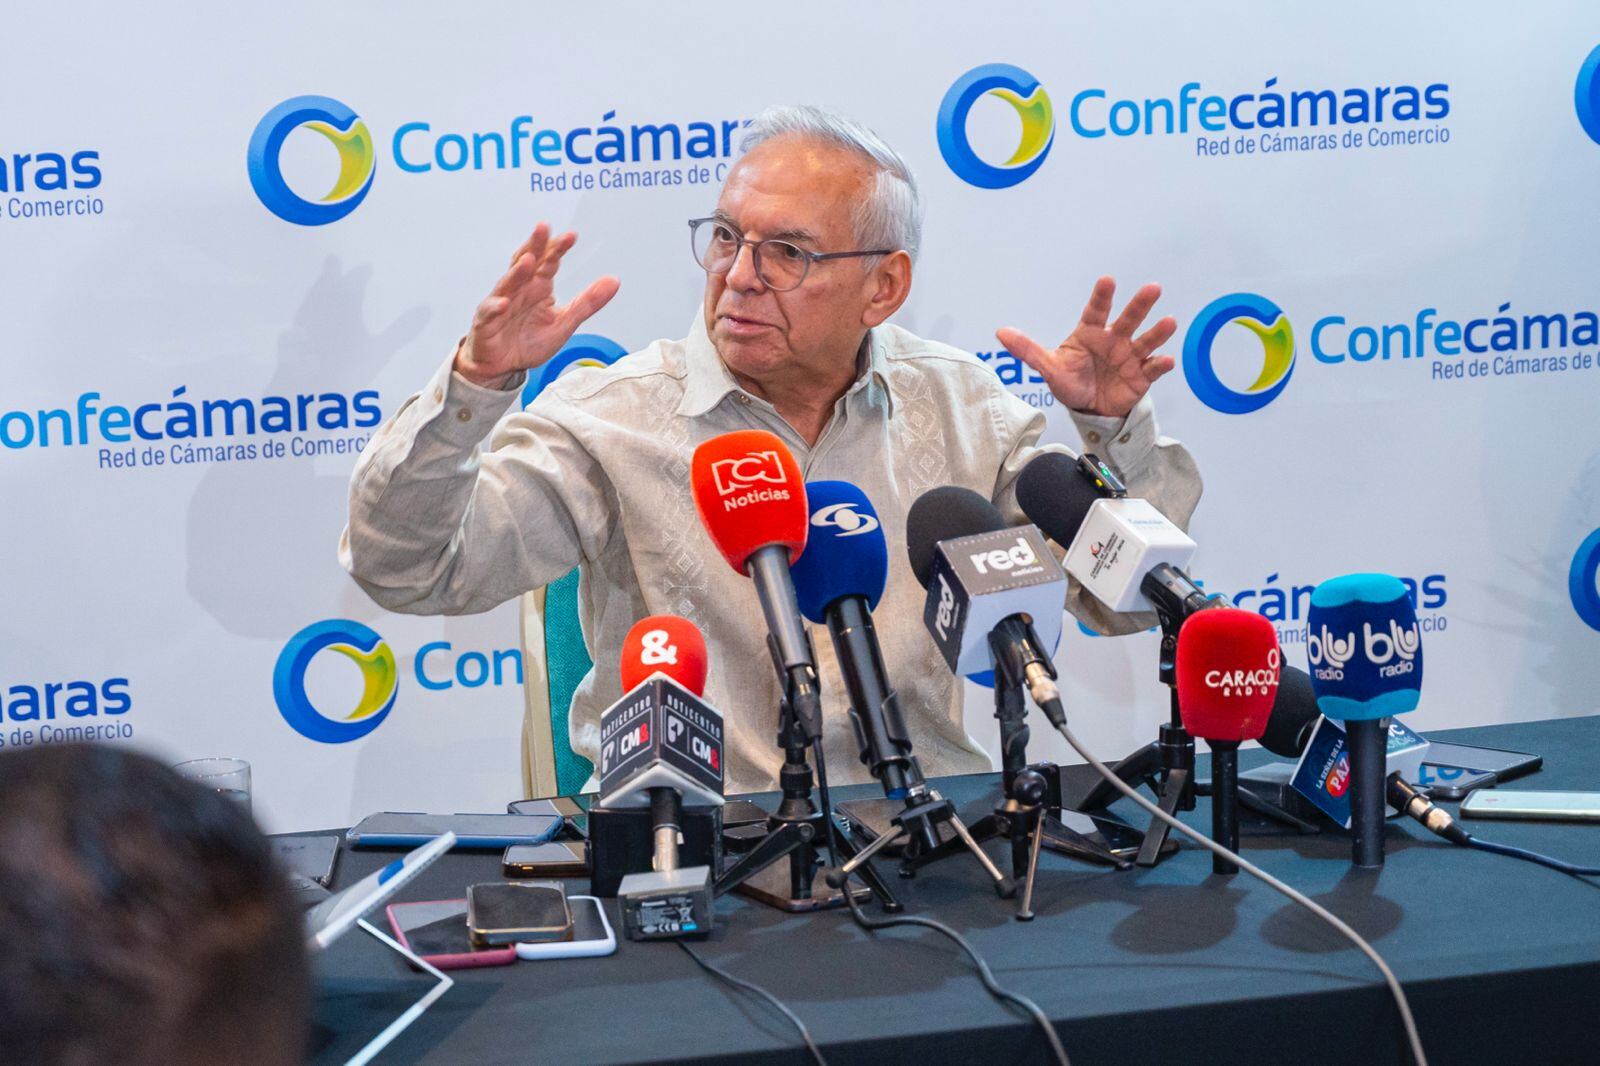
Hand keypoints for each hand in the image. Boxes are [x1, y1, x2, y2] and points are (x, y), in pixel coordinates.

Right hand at [455, 222, 620, 388]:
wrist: (502, 365)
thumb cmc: (528, 341)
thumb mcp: (565, 322)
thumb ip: (588, 302)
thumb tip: (614, 281)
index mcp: (539, 286)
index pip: (549, 262)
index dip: (558, 249)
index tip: (571, 237)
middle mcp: (520, 289)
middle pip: (526, 261)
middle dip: (534, 245)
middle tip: (543, 228)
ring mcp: (501, 302)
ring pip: (508, 283)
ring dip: (517, 272)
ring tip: (528, 261)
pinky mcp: (486, 322)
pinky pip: (490, 312)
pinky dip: (496, 307)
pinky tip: (504, 303)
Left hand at [996, 276, 1176, 418]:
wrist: (1090, 409)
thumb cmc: (1070, 382)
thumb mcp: (1049, 368)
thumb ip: (1027, 350)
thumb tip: (1001, 332)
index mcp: (1090, 333)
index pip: (1096, 311)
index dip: (1102, 297)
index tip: (1107, 281)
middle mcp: (1114, 340)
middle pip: (1128, 319)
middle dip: (1140, 305)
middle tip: (1153, 288)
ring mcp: (1130, 356)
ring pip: (1146, 341)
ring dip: (1158, 332)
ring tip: (1169, 322)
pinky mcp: (1141, 376)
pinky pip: (1153, 368)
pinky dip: (1160, 364)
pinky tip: (1166, 360)